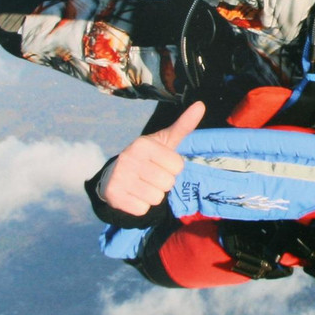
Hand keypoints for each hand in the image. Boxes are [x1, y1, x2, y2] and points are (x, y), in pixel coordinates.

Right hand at [99, 101, 205, 215]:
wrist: (115, 175)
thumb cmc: (148, 157)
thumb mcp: (165, 141)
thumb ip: (183, 126)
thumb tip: (201, 105)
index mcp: (143, 144)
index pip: (177, 166)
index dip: (173, 168)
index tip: (161, 164)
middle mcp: (129, 158)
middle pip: (167, 183)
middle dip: (164, 183)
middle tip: (152, 176)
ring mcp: (119, 177)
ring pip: (155, 198)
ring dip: (153, 195)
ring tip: (143, 185)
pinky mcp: (113, 195)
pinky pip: (142, 209)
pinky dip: (141, 206)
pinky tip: (134, 194)